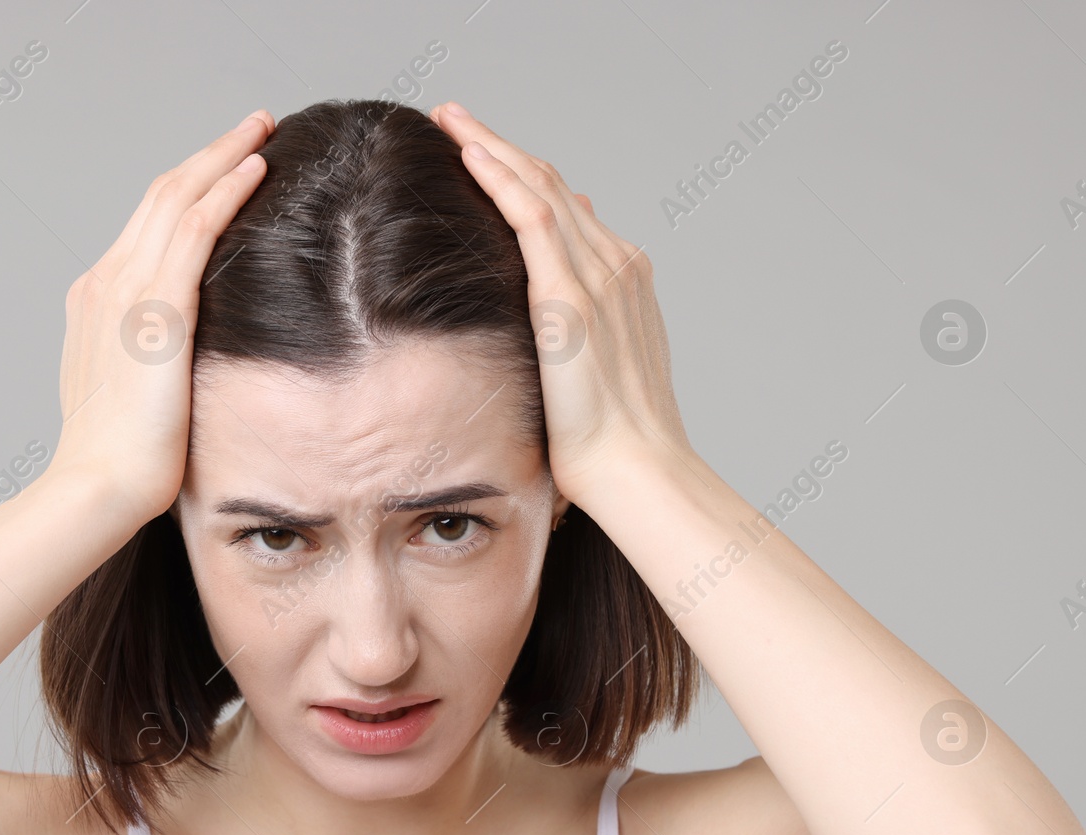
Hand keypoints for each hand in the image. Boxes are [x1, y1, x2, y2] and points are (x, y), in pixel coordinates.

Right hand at [47, 109, 274, 526]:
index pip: (148, 223)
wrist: (96, 488)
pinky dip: (224, 191)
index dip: (189, 186)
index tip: (225, 167)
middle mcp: (106, 281)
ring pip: (178, 197)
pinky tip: (255, 170)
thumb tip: (189, 358)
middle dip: (209, 154)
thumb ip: (153, 358)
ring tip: (261, 131)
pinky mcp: (157, 310)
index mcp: (97, 297)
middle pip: (162, 194)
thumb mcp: (134, 393)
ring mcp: (126, 291)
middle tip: (252, 125)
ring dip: (223, 157)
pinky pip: (194, 230)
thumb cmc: (120, 460)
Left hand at [429, 101, 696, 507]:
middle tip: (452, 115)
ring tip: (449, 117)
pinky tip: (469, 153)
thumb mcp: (592, 371)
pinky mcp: (569, 295)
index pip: (565, 208)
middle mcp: (614, 263)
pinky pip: (531, 216)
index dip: (520, 173)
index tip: (481, 151)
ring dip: (490, 145)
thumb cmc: (609, 440)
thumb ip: (575, 326)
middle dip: (499, 144)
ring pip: (538, 187)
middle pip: (550, 184)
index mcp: (620, 278)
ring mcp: (596, 275)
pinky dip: (500, 177)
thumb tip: (550, 293)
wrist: (636, 469)